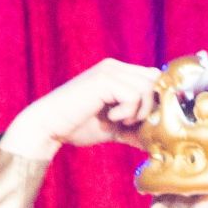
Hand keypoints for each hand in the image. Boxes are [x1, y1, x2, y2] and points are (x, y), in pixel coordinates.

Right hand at [1, 59, 161, 156]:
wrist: (50, 127)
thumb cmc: (78, 127)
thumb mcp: (114, 129)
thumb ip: (135, 130)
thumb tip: (157, 141)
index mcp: (118, 73)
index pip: (152, 77)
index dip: (154, 100)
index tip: (141, 121)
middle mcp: (115, 66)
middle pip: (154, 79)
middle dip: (150, 106)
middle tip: (131, 122)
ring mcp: (109, 71)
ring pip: (147, 87)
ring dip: (138, 111)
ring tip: (119, 120)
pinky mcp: (104, 80)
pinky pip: (134, 95)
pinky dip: (127, 112)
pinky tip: (110, 118)